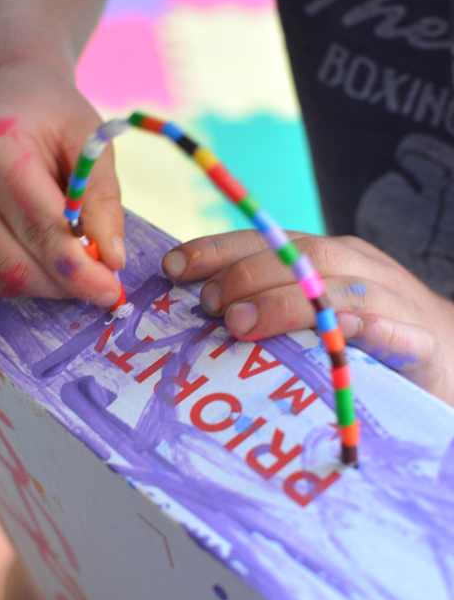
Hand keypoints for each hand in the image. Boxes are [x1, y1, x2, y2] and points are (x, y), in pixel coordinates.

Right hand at [0, 63, 123, 303]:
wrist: (0, 97)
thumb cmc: (50, 118)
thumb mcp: (89, 140)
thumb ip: (102, 198)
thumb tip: (112, 260)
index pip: (38, 226)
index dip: (78, 268)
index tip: (111, 291)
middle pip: (13, 262)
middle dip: (63, 285)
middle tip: (99, 288)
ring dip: (42, 286)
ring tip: (72, 266)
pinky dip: (16, 280)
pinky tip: (38, 256)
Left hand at [162, 229, 453, 406]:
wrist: (450, 358)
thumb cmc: (368, 342)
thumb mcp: (314, 314)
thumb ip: (267, 309)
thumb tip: (200, 315)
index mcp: (326, 258)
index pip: (267, 241)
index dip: (218, 249)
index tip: (173, 265)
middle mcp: (358, 267)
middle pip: (300, 258)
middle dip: (245, 274)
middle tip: (208, 304)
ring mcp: (392, 301)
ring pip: (339, 291)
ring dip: (285, 303)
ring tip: (240, 323)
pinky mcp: (420, 342)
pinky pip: (395, 331)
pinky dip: (370, 330)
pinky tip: (343, 334)